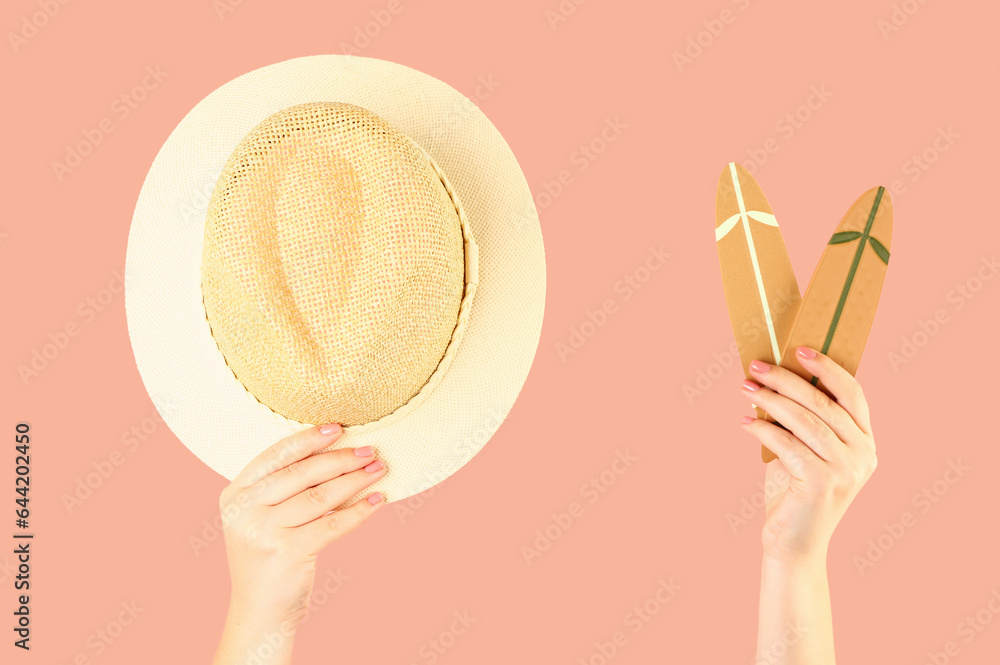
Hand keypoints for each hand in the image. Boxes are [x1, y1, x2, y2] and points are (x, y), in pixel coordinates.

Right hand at [218, 423, 384, 633]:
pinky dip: (358, 512)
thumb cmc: (267, 558)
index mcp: (235, 494)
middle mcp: (244, 510)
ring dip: (354, 481)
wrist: (258, 614)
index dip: (308, 440)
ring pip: (320, 497)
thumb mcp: (259, 518)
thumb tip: (332, 451)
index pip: (275, 456)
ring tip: (379, 470)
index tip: (338, 428)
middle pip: (301, 474)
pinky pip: (332, 525)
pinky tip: (377, 501)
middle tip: (370, 451)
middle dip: (340, 459)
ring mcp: (264, 532)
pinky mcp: (287, 553)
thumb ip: (279, 488)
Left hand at [739, 346, 876, 563]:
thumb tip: (773, 377)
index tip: (799, 348)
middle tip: (755, 367)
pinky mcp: (821, 483)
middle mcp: (863, 454)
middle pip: (824, 402)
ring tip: (745, 388)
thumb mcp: (803, 449)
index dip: (828, 368)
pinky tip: (744, 422)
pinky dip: (762, 429)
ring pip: (804, 420)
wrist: (793, 544)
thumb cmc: (794, 492)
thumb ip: (801, 420)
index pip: (853, 393)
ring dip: (770, 400)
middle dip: (786, 379)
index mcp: (866, 441)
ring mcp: (846, 470)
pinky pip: (787, 443)